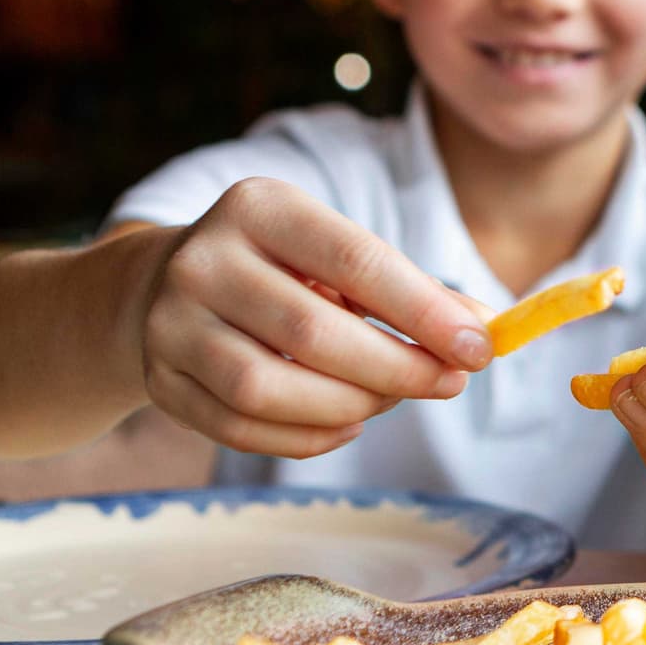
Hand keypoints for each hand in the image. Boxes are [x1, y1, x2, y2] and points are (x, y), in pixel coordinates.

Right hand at [135, 177, 492, 456]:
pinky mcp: (160, 381)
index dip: (424, 311)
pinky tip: (347, 422)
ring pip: (266, 388)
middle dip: (397, 367)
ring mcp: (171, 323)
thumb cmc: (283, 270)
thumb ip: (411, 291)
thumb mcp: (341, 257)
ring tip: (391, 399)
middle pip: (312, 332)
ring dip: (349, 405)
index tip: (480, 347)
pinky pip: (240, 427)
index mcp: (259, 207)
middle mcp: (204, 259)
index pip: (355, 260)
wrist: (163, 286)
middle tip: (449, 383)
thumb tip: (485, 331)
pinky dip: (307, 437)